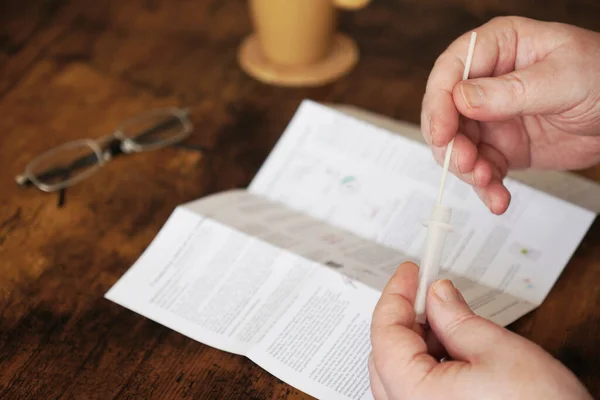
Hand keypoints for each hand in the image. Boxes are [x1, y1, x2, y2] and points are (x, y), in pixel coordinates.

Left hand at [368, 262, 592, 399]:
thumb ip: (457, 318)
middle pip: (387, 352)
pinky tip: (453, 349)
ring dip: (419, 340)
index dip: (396, 295)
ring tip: (449, 320)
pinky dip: (429, 363)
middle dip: (407, 317)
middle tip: (429, 291)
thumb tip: (437, 294)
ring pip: (400, 371)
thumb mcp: (498, 351)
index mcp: (414, 394)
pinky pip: (416, 389)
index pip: (385, 333)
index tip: (410, 272)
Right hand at [421, 16, 599, 213]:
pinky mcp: (501, 147)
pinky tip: (498, 197)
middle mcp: (486, 83)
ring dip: (466, 169)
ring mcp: (490, 117)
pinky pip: (481, 169)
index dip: (438, 102)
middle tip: (464, 163)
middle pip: (445, 113)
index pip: (450, 71)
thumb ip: (511, 90)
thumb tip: (461, 99)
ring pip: (457, 146)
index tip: (442, 132)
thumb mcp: (564, 78)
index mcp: (498, 48)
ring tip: (487, 181)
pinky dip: (485, 187)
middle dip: (449, 143)